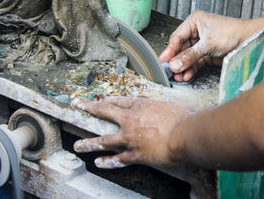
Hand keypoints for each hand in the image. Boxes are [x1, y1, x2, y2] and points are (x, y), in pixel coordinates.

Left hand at [71, 97, 191, 168]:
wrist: (186, 135)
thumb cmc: (184, 119)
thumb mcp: (172, 106)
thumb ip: (164, 107)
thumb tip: (167, 109)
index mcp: (141, 106)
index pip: (119, 101)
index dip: (107, 100)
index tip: (100, 100)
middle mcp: (131, 120)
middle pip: (104, 111)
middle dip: (88, 108)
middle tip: (77, 105)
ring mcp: (130, 138)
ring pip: (104, 140)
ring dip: (90, 143)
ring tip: (78, 145)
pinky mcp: (135, 154)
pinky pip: (118, 159)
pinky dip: (108, 162)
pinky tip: (99, 163)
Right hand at [159, 11, 257, 81]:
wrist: (250, 40)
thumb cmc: (233, 33)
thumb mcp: (208, 44)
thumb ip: (190, 56)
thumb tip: (175, 64)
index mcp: (194, 21)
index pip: (177, 37)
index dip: (170, 50)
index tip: (163, 61)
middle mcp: (197, 32)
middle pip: (181, 49)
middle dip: (177, 61)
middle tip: (170, 72)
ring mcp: (202, 44)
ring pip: (188, 57)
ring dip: (183, 67)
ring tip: (179, 76)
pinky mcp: (207, 54)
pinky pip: (195, 62)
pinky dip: (191, 69)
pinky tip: (187, 75)